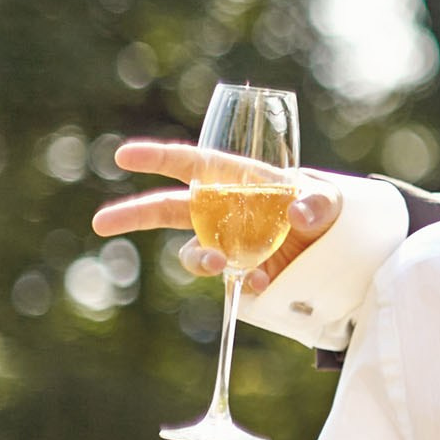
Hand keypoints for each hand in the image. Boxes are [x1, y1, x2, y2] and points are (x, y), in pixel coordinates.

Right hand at [92, 140, 339, 291]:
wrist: (338, 246)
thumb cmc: (327, 208)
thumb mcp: (332, 200)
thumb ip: (319, 203)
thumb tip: (297, 213)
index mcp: (240, 180)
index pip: (194, 164)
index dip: (159, 157)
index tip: (125, 155)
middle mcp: (224, 210)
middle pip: (170, 208)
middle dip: (135, 214)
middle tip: (102, 223)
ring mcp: (228, 242)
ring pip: (194, 251)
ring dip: (199, 259)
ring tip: (217, 265)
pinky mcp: (241, 270)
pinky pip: (228, 279)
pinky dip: (240, 283)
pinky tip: (260, 283)